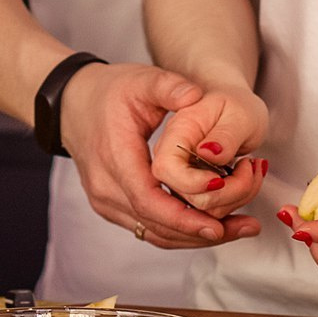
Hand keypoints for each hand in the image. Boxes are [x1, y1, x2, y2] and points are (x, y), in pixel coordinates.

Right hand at [61, 62, 264, 249]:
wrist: (73, 104)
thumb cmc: (108, 92)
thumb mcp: (141, 80)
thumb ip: (169, 86)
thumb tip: (196, 95)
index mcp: (114, 157)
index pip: (148, 200)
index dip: (183, 217)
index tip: (217, 223)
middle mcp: (106, 188)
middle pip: (155, 225)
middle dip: (200, 232)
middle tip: (244, 228)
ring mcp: (106, 202)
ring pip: (153, 233)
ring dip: (194, 236)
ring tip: (238, 229)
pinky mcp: (112, 207)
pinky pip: (147, 228)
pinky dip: (180, 231)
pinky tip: (212, 226)